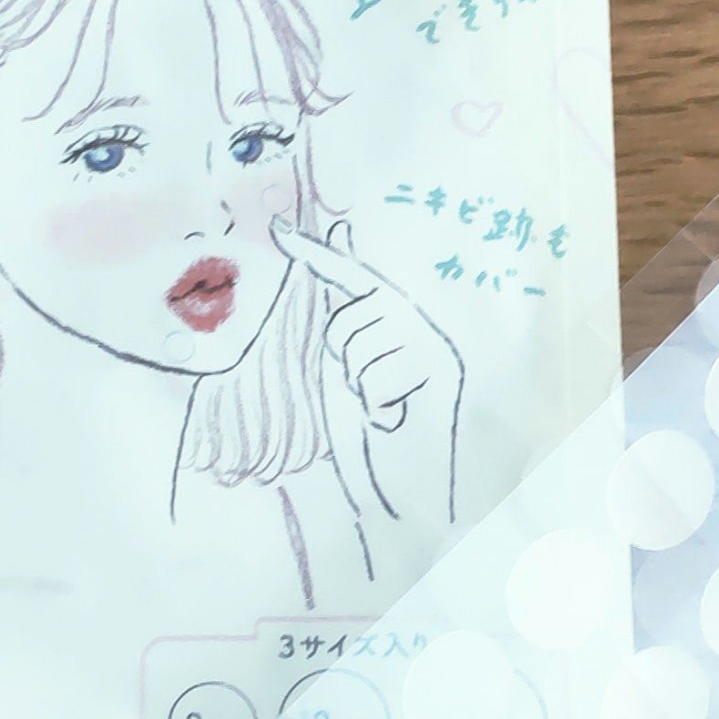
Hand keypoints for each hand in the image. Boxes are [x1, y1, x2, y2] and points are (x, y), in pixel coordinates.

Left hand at [271, 215, 463, 537]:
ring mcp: (432, 342)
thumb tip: (335, 254)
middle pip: (344, 324)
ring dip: (362, 391)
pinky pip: (378, 379)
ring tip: (385, 408)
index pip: (347, 276)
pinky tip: (396, 420)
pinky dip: (379, 409)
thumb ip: (345, 321)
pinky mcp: (441, 369)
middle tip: (371, 394)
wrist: (410, 490)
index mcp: (391, 315)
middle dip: (344, 365)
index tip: (276, 228)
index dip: (311, 252)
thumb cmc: (377, 434)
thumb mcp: (349, 370)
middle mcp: (417, 319)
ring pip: (358, 352)